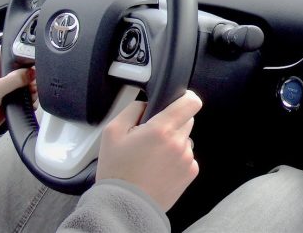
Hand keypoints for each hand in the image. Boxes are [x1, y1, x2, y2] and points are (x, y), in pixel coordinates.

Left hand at [0, 48, 36, 146]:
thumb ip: (12, 80)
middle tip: (33, 81)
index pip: (9, 51)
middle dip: (31, 74)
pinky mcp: (9, 100)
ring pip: (25, 83)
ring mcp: (5, 89)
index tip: (33, 59)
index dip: (22, 52)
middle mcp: (0, 76)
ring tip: (32, 93)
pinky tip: (30, 102)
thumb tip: (30, 72)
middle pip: (22, 68)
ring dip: (32, 88)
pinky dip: (30, 99)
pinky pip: (25, 96)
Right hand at [96, 90, 202, 210]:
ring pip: (186, 139)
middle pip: (187, 120)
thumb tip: (146, 103)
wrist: (125, 205)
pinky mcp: (191, 173)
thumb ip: (132, 109)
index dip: (186, 97)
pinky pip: (188, 157)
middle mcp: (179, 143)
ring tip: (153, 156)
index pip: (190, 103)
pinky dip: (177, 159)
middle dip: (172, 123)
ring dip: (174, 142)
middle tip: (153, 136)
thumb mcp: (112, 132)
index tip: (180, 99)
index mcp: (162, 129)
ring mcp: (187, 159)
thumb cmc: (117, 171)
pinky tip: (160, 168)